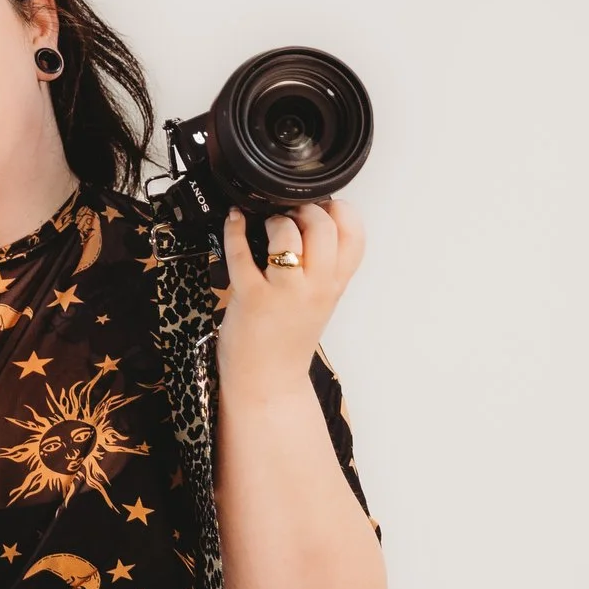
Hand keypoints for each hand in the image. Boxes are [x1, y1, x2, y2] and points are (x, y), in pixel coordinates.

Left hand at [217, 199, 364, 390]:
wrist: (268, 381)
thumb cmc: (287, 340)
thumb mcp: (320, 301)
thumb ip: (323, 268)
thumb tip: (313, 225)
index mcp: (335, 285)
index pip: (354, 235)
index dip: (339, 211)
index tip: (322, 207)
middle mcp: (315, 286)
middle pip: (325, 227)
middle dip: (306, 209)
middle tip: (291, 214)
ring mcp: (284, 292)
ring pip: (288, 236)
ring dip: (274, 220)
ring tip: (266, 225)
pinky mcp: (251, 297)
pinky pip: (242, 254)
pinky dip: (234, 231)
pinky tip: (233, 222)